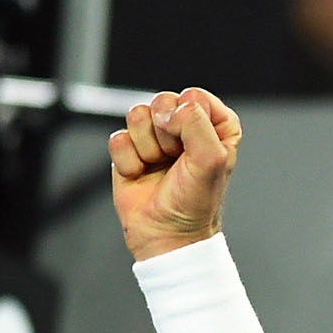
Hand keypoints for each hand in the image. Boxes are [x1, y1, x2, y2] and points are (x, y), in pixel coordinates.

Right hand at [110, 88, 242, 261]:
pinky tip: (140, 174)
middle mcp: (185, 129)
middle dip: (165, 132)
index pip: (196, 96)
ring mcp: (155, 138)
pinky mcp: (129, 151)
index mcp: (215, 127)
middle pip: (162, 101)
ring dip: (146, 147)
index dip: (189, 117)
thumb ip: (197, 123)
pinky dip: (127, 160)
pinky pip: (117, 138)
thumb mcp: (211, 160)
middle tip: (175, 158)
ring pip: (136, 115)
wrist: (167, 235)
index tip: (193, 145)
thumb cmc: (195, 202)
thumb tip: (169, 109)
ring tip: (158, 167)